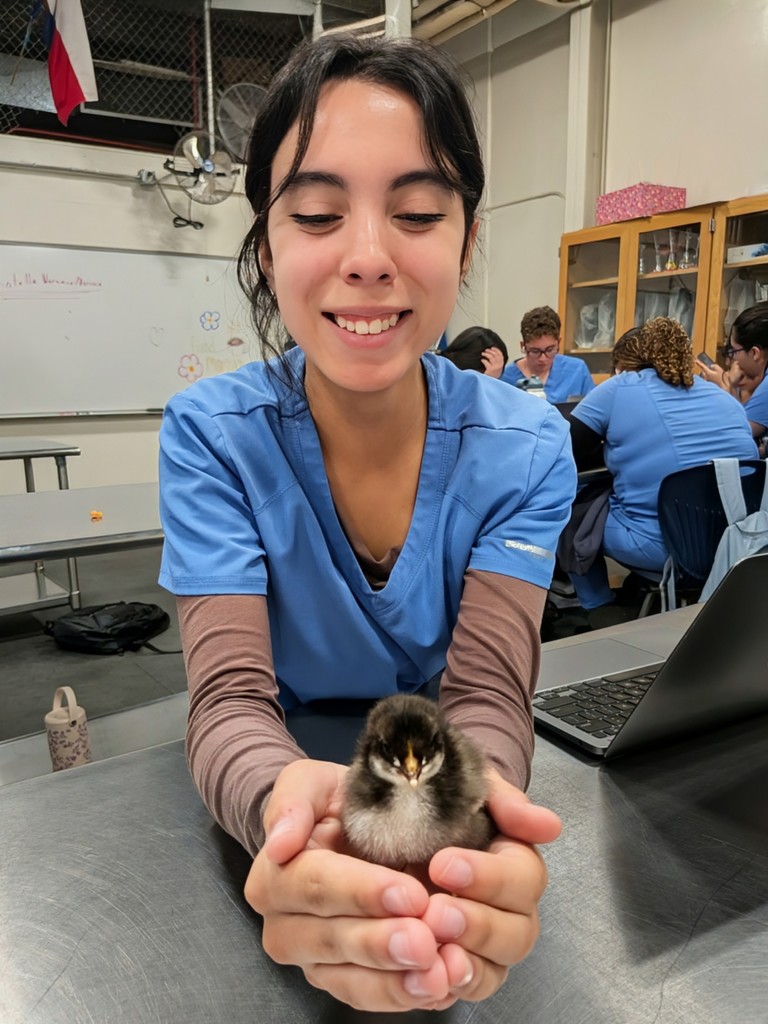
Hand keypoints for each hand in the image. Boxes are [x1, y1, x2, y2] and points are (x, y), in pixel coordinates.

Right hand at [245, 759, 459, 1011]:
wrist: (351, 827)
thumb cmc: (335, 802)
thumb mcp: (311, 782)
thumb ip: (293, 801)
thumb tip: (279, 844)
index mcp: (275, 877)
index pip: (316, 886)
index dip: (361, 892)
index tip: (410, 893)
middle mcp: (285, 927)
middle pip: (332, 941)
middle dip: (382, 943)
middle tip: (427, 940)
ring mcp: (314, 961)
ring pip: (351, 981)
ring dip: (397, 981)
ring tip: (439, 974)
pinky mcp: (343, 981)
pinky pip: (370, 997)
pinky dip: (406, 995)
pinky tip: (441, 985)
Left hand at [419, 771, 561, 1007]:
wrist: (398, 814)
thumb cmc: (438, 799)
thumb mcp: (467, 781)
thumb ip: (503, 797)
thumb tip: (547, 825)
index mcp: (515, 861)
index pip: (524, 878)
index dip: (489, 877)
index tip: (444, 864)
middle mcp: (508, 909)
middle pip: (517, 933)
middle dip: (478, 924)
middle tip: (435, 912)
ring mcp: (484, 945)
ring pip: (495, 969)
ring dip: (466, 963)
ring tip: (431, 948)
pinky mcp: (455, 968)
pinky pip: (462, 991)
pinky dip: (447, 988)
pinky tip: (425, 977)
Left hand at [481, 347, 504, 378]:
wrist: (489, 384)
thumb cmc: (491, 377)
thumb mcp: (496, 370)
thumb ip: (496, 363)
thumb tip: (493, 354)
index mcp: (501, 365)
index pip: (501, 355)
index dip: (496, 350)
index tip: (492, 348)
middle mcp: (499, 366)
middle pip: (496, 355)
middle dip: (491, 351)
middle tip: (486, 350)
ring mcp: (495, 368)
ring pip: (492, 357)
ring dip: (487, 354)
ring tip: (483, 353)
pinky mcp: (490, 370)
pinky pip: (487, 362)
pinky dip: (484, 360)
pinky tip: (482, 360)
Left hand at [695, 358, 726, 387]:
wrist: (722, 387)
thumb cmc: (721, 379)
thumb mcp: (720, 370)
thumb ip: (714, 366)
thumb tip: (710, 366)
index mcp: (708, 373)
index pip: (702, 366)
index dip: (699, 363)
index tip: (695, 360)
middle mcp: (705, 377)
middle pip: (702, 372)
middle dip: (705, 371)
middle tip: (711, 372)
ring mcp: (705, 381)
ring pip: (703, 376)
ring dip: (706, 375)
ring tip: (712, 377)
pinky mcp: (706, 384)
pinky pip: (704, 380)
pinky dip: (707, 379)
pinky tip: (712, 381)